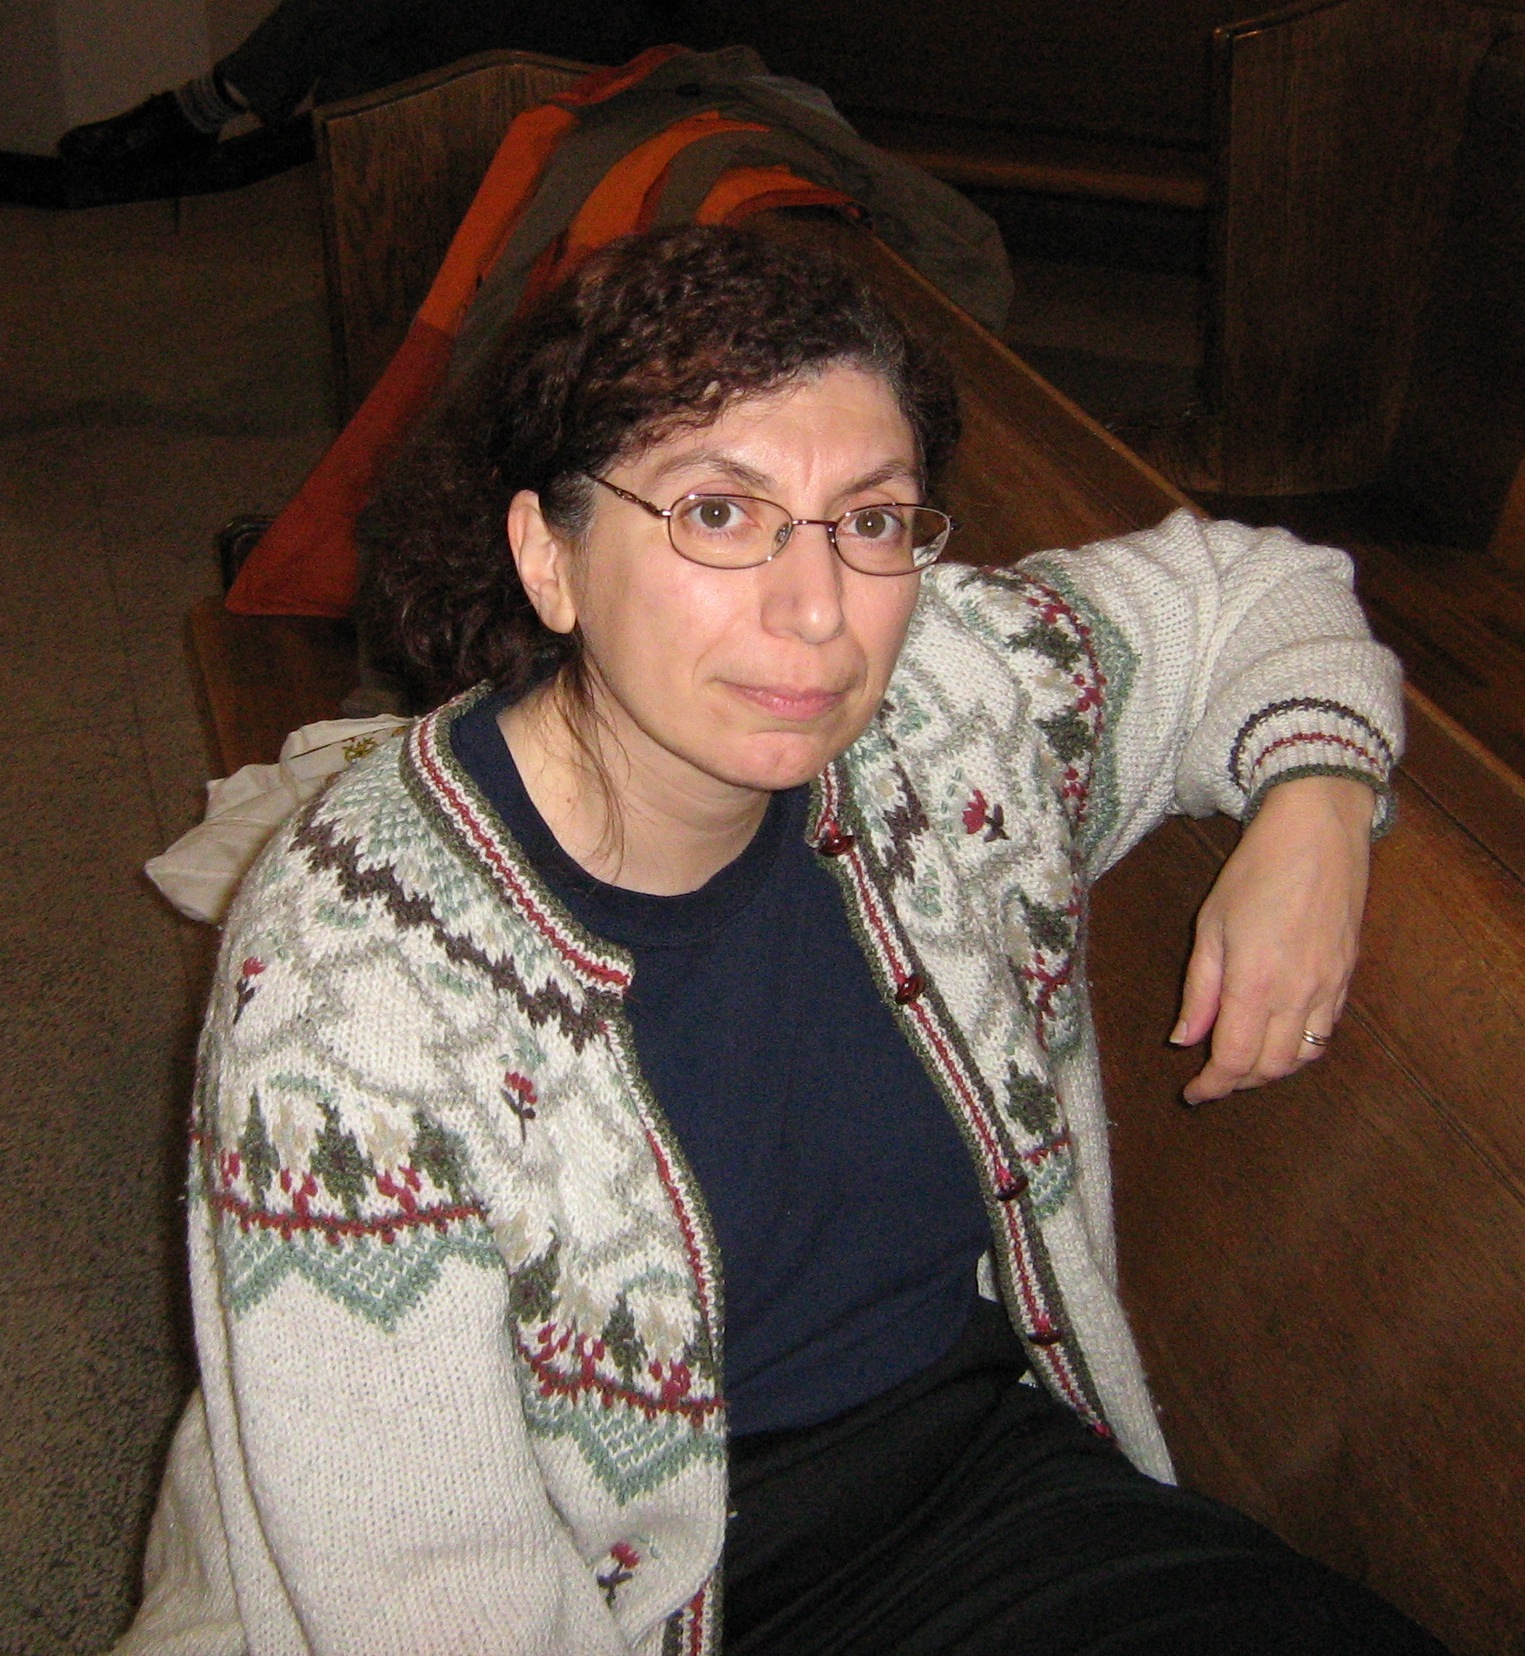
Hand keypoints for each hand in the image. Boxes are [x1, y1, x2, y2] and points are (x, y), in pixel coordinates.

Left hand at [1172, 775, 1376, 1104]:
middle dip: (1240, 1081)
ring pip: (1303, 1056)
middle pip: (1272, 1068)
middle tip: (1213, 1074)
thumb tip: (1184, 1039)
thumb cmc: (1256, 871)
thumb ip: (1200, 990)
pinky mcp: (1349, 976)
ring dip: (1272, 1069)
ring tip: (1244, 1058)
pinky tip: (1278, 1033)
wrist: (1319, 831)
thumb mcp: (1210, 927)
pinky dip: (1299, 1046)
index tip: (1194, 1094)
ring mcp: (1330, 987)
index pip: (1235, 1060)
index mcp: (1256, 984)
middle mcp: (1299, 994)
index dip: (1213, 1086)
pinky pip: (1325, 1031)